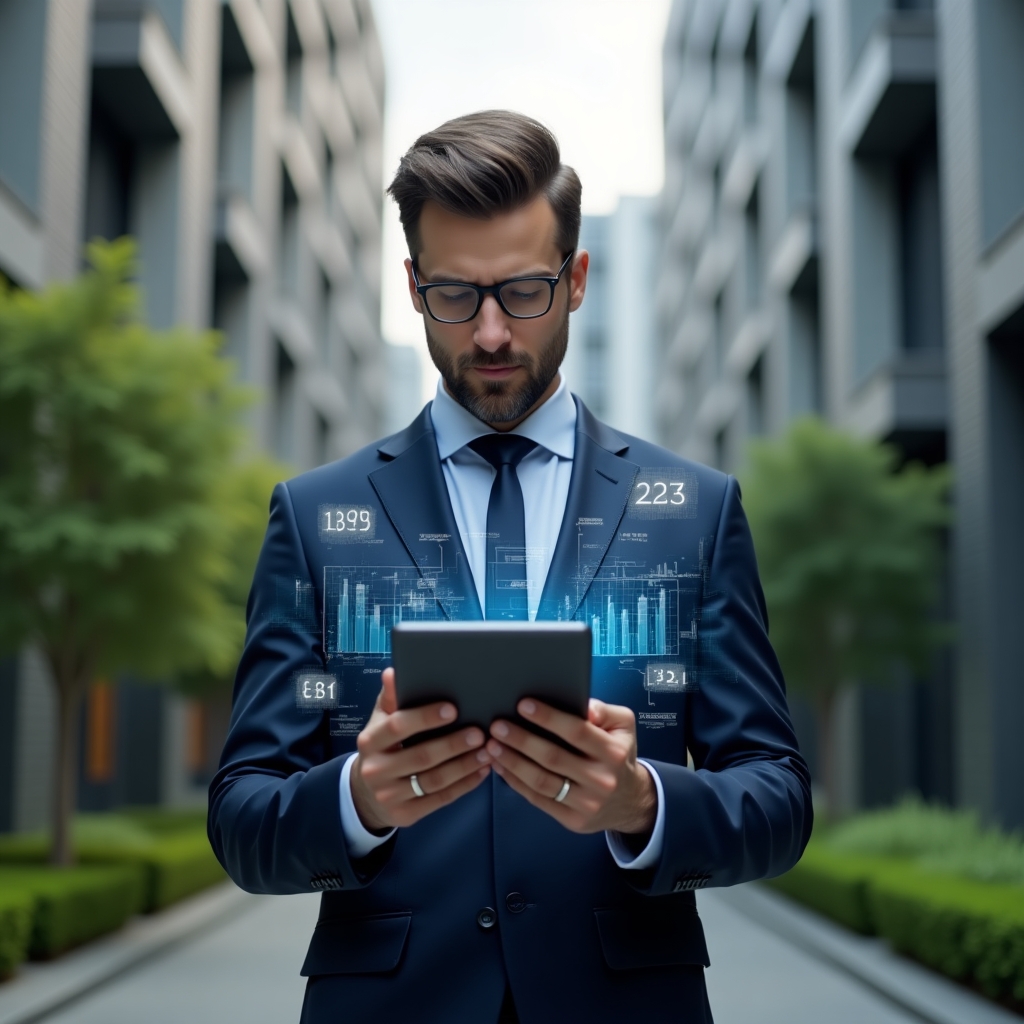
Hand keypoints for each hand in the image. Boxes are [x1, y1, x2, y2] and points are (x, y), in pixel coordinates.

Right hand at [350, 668, 491, 831]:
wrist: (366, 793)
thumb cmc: (383, 747)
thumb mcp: (381, 721)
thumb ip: (391, 698)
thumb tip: (393, 672)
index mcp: (370, 741)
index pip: (398, 726)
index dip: (425, 717)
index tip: (453, 709)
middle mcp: (376, 770)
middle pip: (421, 756)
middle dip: (453, 744)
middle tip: (480, 733)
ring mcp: (390, 795)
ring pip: (434, 780)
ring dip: (465, 765)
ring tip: (487, 751)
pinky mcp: (405, 815)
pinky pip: (441, 799)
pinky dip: (465, 785)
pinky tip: (482, 771)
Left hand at [486, 698, 655, 835]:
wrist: (629, 801)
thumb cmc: (618, 754)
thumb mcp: (623, 726)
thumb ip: (604, 711)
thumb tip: (584, 707)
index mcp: (613, 752)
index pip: (577, 732)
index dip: (548, 718)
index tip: (523, 705)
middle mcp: (601, 779)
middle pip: (553, 758)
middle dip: (521, 740)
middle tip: (497, 726)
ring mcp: (586, 803)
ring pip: (542, 781)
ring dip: (513, 762)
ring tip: (492, 746)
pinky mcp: (573, 820)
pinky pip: (538, 799)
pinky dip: (516, 782)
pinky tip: (501, 766)